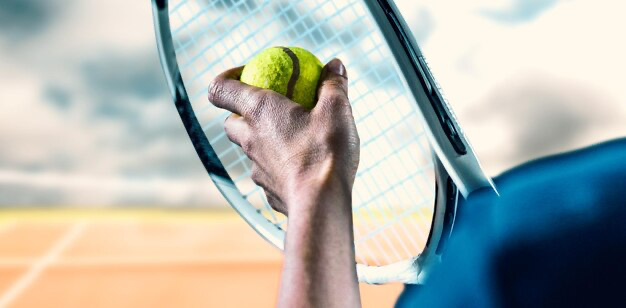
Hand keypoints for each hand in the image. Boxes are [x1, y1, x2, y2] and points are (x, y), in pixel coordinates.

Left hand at [208, 59, 358, 214]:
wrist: (321, 202)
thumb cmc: (325, 150)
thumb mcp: (337, 109)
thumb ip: (333, 84)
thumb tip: (335, 64)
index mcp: (260, 110)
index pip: (220, 88)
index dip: (226, 77)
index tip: (246, 73)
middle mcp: (250, 138)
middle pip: (231, 121)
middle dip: (242, 112)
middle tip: (271, 108)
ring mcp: (256, 167)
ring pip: (249, 148)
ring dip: (263, 139)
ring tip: (292, 137)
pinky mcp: (267, 190)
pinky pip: (268, 172)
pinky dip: (279, 165)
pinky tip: (303, 166)